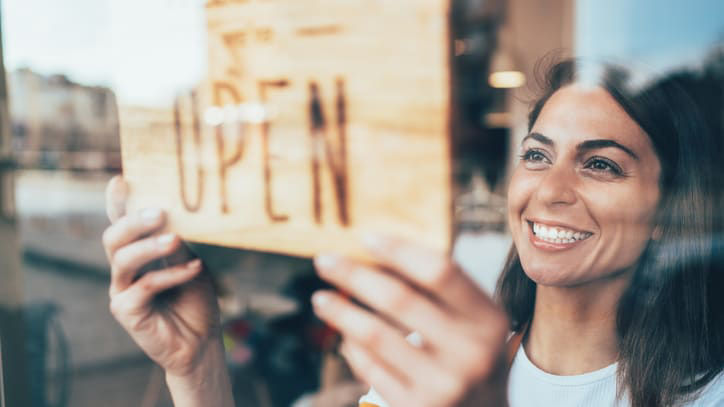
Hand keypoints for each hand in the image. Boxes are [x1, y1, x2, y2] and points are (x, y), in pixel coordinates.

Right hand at [102, 175, 220, 377]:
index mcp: (138, 253)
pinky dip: (170, 275)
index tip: (120, 180)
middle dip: (133, 221)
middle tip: (159, 212)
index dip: (117, 203)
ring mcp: (122, 290)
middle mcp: (124, 269)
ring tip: (175, 239)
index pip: (123, 223)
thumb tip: (171, 217)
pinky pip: (144, 286)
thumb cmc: (195, 300)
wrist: (202, 342)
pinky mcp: (126, 311)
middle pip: (114, 237)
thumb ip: (179, 245)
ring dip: (149, 246)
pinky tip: (193, 269)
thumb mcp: (192, 264)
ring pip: (123, 259)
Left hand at [312, 235, 509, 406]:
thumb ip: (439, 290)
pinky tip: (345, 336)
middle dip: (355, 276)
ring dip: (341, 312)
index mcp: (488, 320)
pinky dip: (352, 348)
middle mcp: (471, 353)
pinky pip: (370, 369)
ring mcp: (444, 386)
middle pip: (400, 299)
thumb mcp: (474, 322)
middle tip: (324, 261)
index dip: (400, 251)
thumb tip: (376, 254)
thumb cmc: (470, 355)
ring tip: (320, 299)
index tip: (365, 238)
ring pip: (376, 336)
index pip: (440, 272)